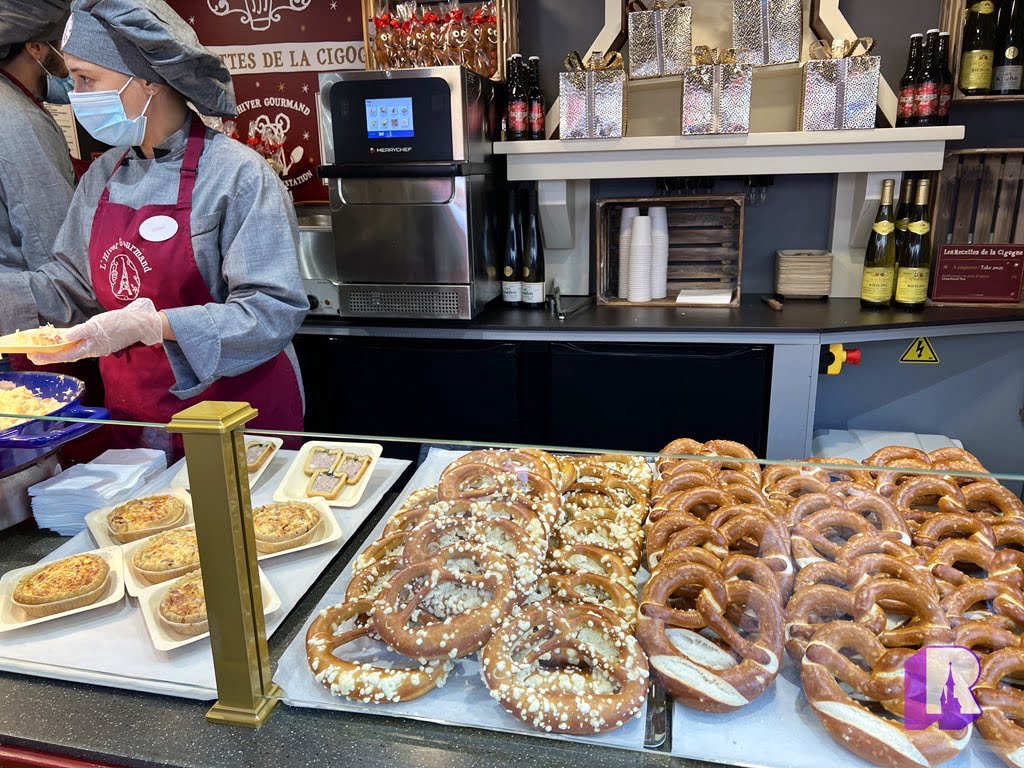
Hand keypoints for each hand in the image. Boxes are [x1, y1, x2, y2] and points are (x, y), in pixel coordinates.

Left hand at [27, 298, 164, 364]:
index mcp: (90, 347)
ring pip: (75, 352)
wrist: (139, 324)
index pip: (65, 354)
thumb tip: (63, 337)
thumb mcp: (96, 324)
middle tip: (34, 356)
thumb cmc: (118, 323)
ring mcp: (98, 347)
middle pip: (68, 355)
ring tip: (46, 349)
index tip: (34, 356)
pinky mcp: (103, 343)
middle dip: (50, 356)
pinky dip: (72, 346)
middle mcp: (92, 350)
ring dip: (60, 351)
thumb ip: (80, 331)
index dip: (48, 356)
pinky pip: (83, 347)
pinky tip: (68, 342)